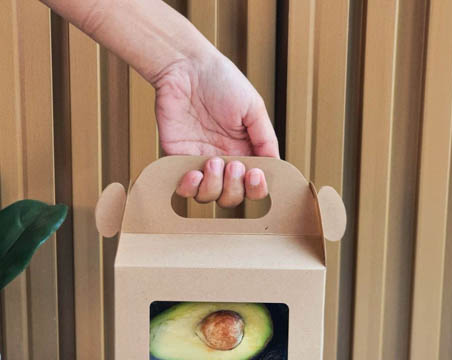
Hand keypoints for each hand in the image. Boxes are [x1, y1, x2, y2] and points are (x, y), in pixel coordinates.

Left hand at [154, 53, 278, 207]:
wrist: (185, 68)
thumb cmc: (221, 81)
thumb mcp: (253, 107)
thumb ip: (265, 139)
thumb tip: (275, 167)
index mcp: (245, 152)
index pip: (254, 186)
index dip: (256, 189)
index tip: (255, 174)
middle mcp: (223, 163)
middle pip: (233, 198)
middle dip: (235, 188)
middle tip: (232, 164)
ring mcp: (199, 164)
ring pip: (209, 197)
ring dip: (214, 186)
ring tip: (213, 161)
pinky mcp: (176, 161)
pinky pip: (183, 189)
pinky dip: (190, 188)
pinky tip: (194, 172)